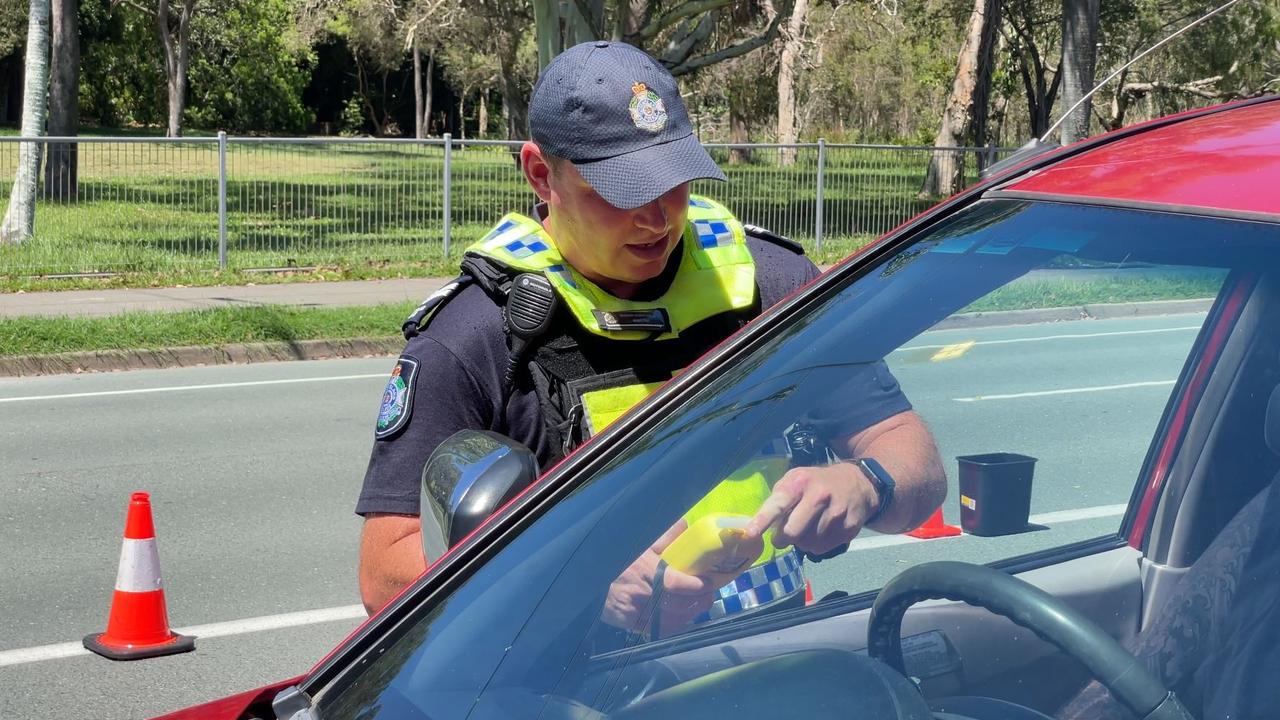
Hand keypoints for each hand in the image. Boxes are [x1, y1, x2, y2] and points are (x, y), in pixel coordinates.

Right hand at [602, 519, 719, 637]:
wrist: (586, 579)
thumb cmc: (615, 559)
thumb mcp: (638, 543)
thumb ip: (663, 536)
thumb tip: (684, 526)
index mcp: (644, 571)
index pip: (676, 584)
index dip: (696, 587)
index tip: (709, 583)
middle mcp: (641, 595)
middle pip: (678, 606)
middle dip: (699, 602)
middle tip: (710, 595)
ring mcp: (635, 613)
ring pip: (670, 621)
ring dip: (689, 615)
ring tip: (698, 605)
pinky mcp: (630, 625)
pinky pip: (658, 631)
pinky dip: (673, 626)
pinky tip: (680, 618)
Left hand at [744, 463, 876, 554]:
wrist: (859, 483)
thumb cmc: (817, 482)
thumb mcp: (796, 479)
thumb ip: (779, 498)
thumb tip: (762, 525)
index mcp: (801, 482)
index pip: (779, 504)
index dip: (762, 520)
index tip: (749, 533)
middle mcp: (820, 496)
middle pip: (792, 532)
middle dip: (782, 538)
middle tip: (782, 535)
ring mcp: (836, 514)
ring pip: (806, 544)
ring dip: (801, 541)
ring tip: (808, 527)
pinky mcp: (848, 529)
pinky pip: (821, 548)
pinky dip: (815, 544)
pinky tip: (820, 531)